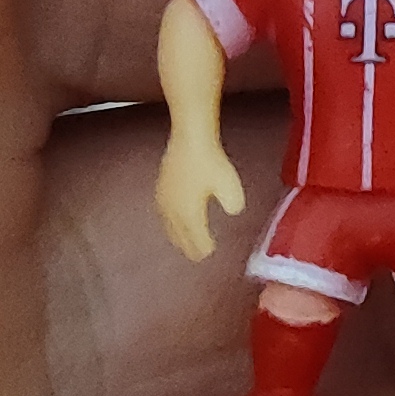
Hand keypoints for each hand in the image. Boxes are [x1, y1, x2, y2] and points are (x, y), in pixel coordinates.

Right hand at [154, 128, 241, 260]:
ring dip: (176, 236)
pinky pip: (163, 212)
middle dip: (188, 246)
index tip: (208, 254)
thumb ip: (233, 203)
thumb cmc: (210, 161)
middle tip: (195, 256)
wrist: (191, 139)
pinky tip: (171, 218)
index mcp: (189, 214)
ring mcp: (164, 198)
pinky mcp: (161, 186)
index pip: (195, 238)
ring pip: (168, 225)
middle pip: (179, 235)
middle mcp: (173, 210)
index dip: (203, 248)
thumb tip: (233, 211)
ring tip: (181, 242)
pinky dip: (168, 222)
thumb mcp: (230, 185)